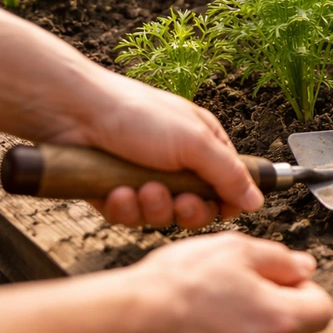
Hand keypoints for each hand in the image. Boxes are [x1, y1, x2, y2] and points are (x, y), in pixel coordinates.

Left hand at [57, 72, 262, 229]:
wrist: (74, 114)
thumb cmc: (137, 114)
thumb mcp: (195, 142)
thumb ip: (230, 174)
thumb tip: (257, 198)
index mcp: (204, 146)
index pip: (229, 186)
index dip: (228, 202)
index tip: (224, 210)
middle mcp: (178, 165)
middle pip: (198, 208)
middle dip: (189, 209)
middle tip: (180, 201)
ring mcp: (147, 180)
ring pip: (163, 217)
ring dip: (153, 207)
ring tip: (141, 188)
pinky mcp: (117, 194)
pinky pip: (130, 218)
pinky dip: (124, 208)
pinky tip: (116, 191)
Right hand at [116, 233, 332, 332]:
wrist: (121, 329)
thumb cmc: (175, 287)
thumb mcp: (235, 249)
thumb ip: (279, 259)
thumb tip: (304, 267)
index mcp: (280, 321)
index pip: (322, 309)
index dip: (303, 290)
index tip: (280, 280)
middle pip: (289, 332)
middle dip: (271, 310)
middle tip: (235, 289)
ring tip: (206, 310)